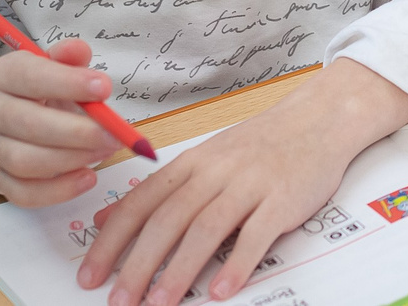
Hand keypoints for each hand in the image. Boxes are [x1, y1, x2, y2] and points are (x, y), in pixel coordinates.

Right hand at [0, 37, 122, 207]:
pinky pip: (23, 193)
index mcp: (5, 75)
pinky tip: (87, 178)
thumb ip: (69, 57)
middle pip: (27, 124)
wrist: (13, 114)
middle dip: (75, 131)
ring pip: (24, 161)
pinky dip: (58, 190)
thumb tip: (78, 51)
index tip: (104, 88)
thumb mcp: (56, 65)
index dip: (67, 83)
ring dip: (70, 159)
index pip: (29, 76)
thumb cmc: (44, 87)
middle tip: (112, 133)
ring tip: (105, 151)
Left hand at [78, 59, 407, 305]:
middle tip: (119, 300)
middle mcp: (215, 172)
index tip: (89, 276)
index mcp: (192, 163)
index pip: (141, 203)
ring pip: (206, 228)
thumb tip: (108, 220)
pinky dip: (237, 264)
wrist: (318, 120)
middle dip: (138, 264)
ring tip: (160, 302)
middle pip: (168, 219)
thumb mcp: (203, 158)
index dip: (111, 242)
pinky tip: (221, 290)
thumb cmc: (260, 144)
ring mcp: (250, 184)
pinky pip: (256, 234)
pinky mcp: (282, 199)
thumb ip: (158, 190)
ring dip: (180, 269)